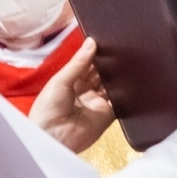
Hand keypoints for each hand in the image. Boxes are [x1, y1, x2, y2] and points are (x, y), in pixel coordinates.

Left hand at [29, 38, 114, 152]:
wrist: (53, 138)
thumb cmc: (48, 109)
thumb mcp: (60, 80)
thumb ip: (79, 62)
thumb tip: (92, 42)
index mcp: (70, 82)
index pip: (86, 64)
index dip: (94, 53)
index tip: (104, 40)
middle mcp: (85, 91)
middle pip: (100, 73)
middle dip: (106, 62)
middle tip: (116, 48)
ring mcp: (97, 102)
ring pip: (111, 84)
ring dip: (116, 74)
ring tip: (123, 59)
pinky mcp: (109, 113)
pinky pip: (120, 100)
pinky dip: (124, 91)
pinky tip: (128, 78)